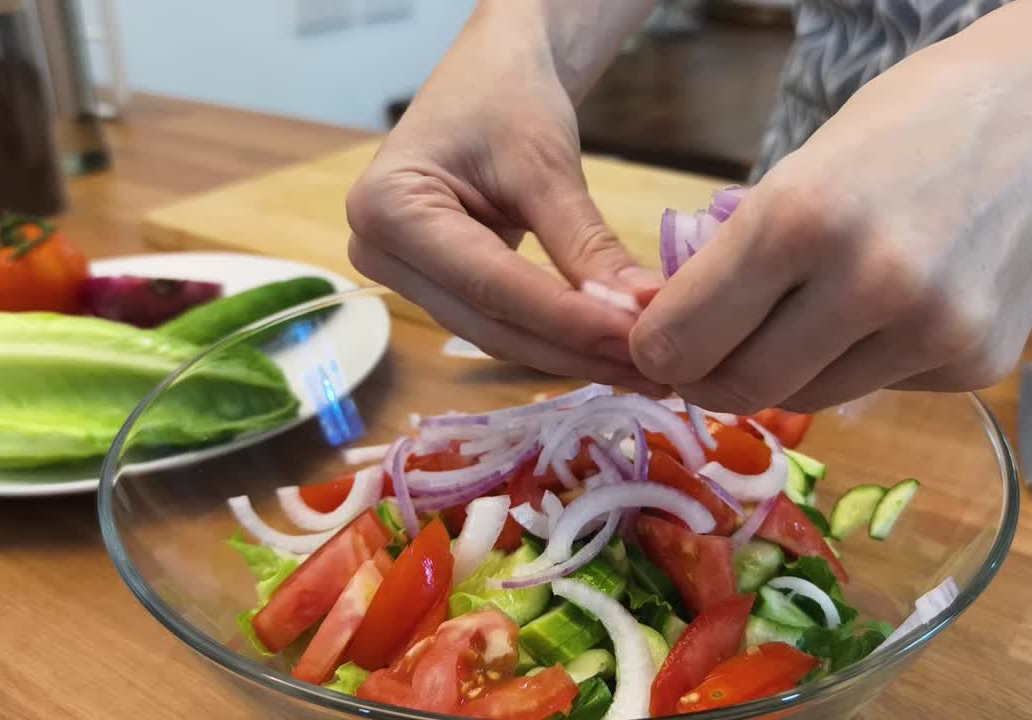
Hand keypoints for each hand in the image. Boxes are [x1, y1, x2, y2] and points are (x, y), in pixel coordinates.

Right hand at [347, 5, 663, 393]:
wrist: (491, 73)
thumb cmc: (507, 97)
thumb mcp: (547, 166)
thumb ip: (587, 244)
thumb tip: (643, 310)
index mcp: (388, 209)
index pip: (491, 285)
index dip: (568, 321)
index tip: (638, 340)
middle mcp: (379, 252)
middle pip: (490, 322)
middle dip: (574, 349)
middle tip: (652, 368)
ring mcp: (402, 276)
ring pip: (497, 334)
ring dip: (570, 354)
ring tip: (641, 367)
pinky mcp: (435, 287)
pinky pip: (499, 323)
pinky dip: (555, 337)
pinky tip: (608, 350)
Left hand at [630, 21, 1031, 412]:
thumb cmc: (907, 124)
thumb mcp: (798, 168)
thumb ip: (736, 256)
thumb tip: (667, 332)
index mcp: (802, 217)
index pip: (685, 334)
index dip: (656, 350)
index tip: (654, 347)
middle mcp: (870, 283)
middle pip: (742, 386)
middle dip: (706, 380)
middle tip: (701, 362)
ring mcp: (933, 331)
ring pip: (808, 398)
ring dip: (782, 373)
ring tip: (792, 325)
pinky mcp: (977, 364)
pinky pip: (877, 388)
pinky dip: (857, 363)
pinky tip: (882, 312)